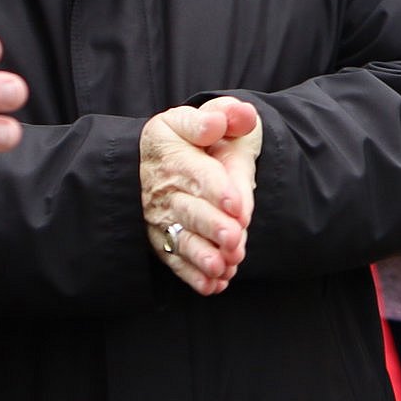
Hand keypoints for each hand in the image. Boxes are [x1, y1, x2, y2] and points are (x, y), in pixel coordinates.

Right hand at [141, 96, 261, 294]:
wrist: (163, 157)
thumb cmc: (193, 136)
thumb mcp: (202, 116)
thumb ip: (221, 115)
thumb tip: (238, 115)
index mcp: (173, 152)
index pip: (196, 172)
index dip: (217, 188)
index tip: (237, 204)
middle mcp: (164, 189)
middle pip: (189, 210)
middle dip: (212, 226)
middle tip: (234, 239)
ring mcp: (162, 218)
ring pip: (181, 239)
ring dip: (203, 255)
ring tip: (224, 266)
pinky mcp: (163, 240)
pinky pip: (176, 260)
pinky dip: (194, 275)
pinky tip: (214, 284)